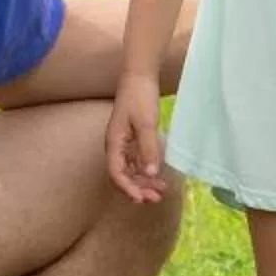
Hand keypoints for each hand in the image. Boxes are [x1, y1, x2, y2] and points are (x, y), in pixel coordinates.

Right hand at [107, 75, 168, 203]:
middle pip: (123, 175)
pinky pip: (137, 161)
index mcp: (114, 143)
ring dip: (144, 182)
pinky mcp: (133, 138)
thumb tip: (150, 173)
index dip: (129, 189)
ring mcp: (124, 143)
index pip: (117, 174)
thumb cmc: (140, 96)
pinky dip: (146, 170)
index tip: (143, 199)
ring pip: (131, 170)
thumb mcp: (146, 123)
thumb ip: (148, 149)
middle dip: (138, 189)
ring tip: (161, 190)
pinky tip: (159, 176)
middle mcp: (116, 146)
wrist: (140, 76)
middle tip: (157, 198)